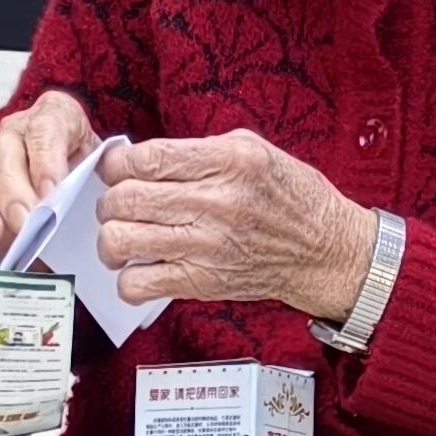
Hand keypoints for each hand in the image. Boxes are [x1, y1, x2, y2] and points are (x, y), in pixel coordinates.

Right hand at [0, 88, 100, 259]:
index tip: (51, 192)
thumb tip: (78, 219)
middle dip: (13, 191)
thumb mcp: (98, 177)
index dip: (46, 160)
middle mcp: (16, 134)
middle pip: (5, 152)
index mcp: (56, 119)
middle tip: (23, 221)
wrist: (75, 193)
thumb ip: (88, 189)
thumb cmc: (85, 181)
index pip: (47, 128)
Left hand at [93, 130, 375, 319]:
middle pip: (125, 198)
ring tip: (123, 238)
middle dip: (110, 201)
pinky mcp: (203, 282)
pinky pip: (139, 284)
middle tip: (120, 205)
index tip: (117, 171)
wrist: (325, 251)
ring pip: (122, 240)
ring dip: (111, 240)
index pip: (146, 158)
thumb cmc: (291, 198)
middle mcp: (215, 202)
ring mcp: (207, 245)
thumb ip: (200, 151)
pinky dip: (127, 279)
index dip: (117, 165)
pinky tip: (141, 269)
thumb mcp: (254, 150)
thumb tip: (146, 158)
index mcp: (228, 161)